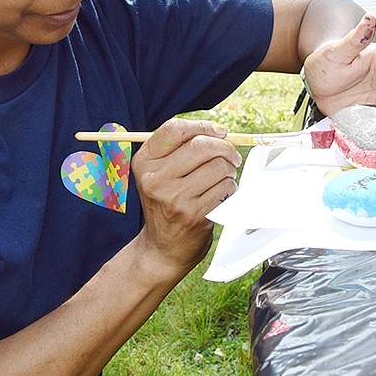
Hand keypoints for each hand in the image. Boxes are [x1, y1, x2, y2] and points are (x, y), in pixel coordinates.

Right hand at [131, 119, 241, 275]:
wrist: (162, 248)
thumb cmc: (166, 204)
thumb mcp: (159, 174)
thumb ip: (180, 149)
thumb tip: (218, 132)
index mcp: (145, 162)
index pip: (175, 129)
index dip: (203, 126)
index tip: (219, 132)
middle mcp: (155, 178)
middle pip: (202, 145)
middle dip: (224, 148)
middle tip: (231, 156)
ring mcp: (174, 197)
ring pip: (219, 166)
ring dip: (229, 170)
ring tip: (222, 179)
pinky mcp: (194, 214)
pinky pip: (226, 188)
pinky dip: (231, 189)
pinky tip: (221, 195)